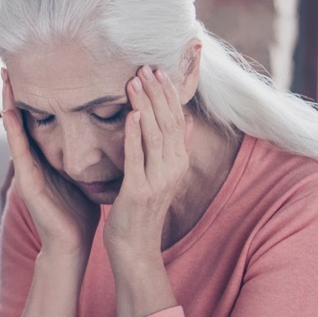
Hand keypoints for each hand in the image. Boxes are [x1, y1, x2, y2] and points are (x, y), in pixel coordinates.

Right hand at [0, 69, 99, 255]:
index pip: (41, 120)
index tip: (38, 69)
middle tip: (10, 64)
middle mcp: (35, 159)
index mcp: (49, 157)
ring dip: (8, 104)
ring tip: (5, 79)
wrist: (72, 244)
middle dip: (16, 93)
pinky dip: (13, 130)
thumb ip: (91, 154)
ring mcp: (28, 170)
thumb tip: (116, 131)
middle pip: (23, 119)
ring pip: (16, 130)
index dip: (37, 96)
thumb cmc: (80, 211)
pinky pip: (18, 151)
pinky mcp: (27, 182)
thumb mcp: (88, 174)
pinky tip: (8, 112)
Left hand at [104, 67, 192, 266]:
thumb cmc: (142, 211)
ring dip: (145, 106)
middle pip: (168, 123)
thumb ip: (177, 148)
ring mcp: (157, 181)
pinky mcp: (137, 192)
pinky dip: (134, 135)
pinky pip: (137, 158)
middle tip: (145, 67)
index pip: (177, 121)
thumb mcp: (163, 176)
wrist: (135, 249)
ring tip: (134, 82)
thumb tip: (187, 120)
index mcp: (178, 164)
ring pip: (155, 136)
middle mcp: (172, 170)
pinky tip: (130, 115)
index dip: (168, 94)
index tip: (158, 71)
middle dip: (157, 93)